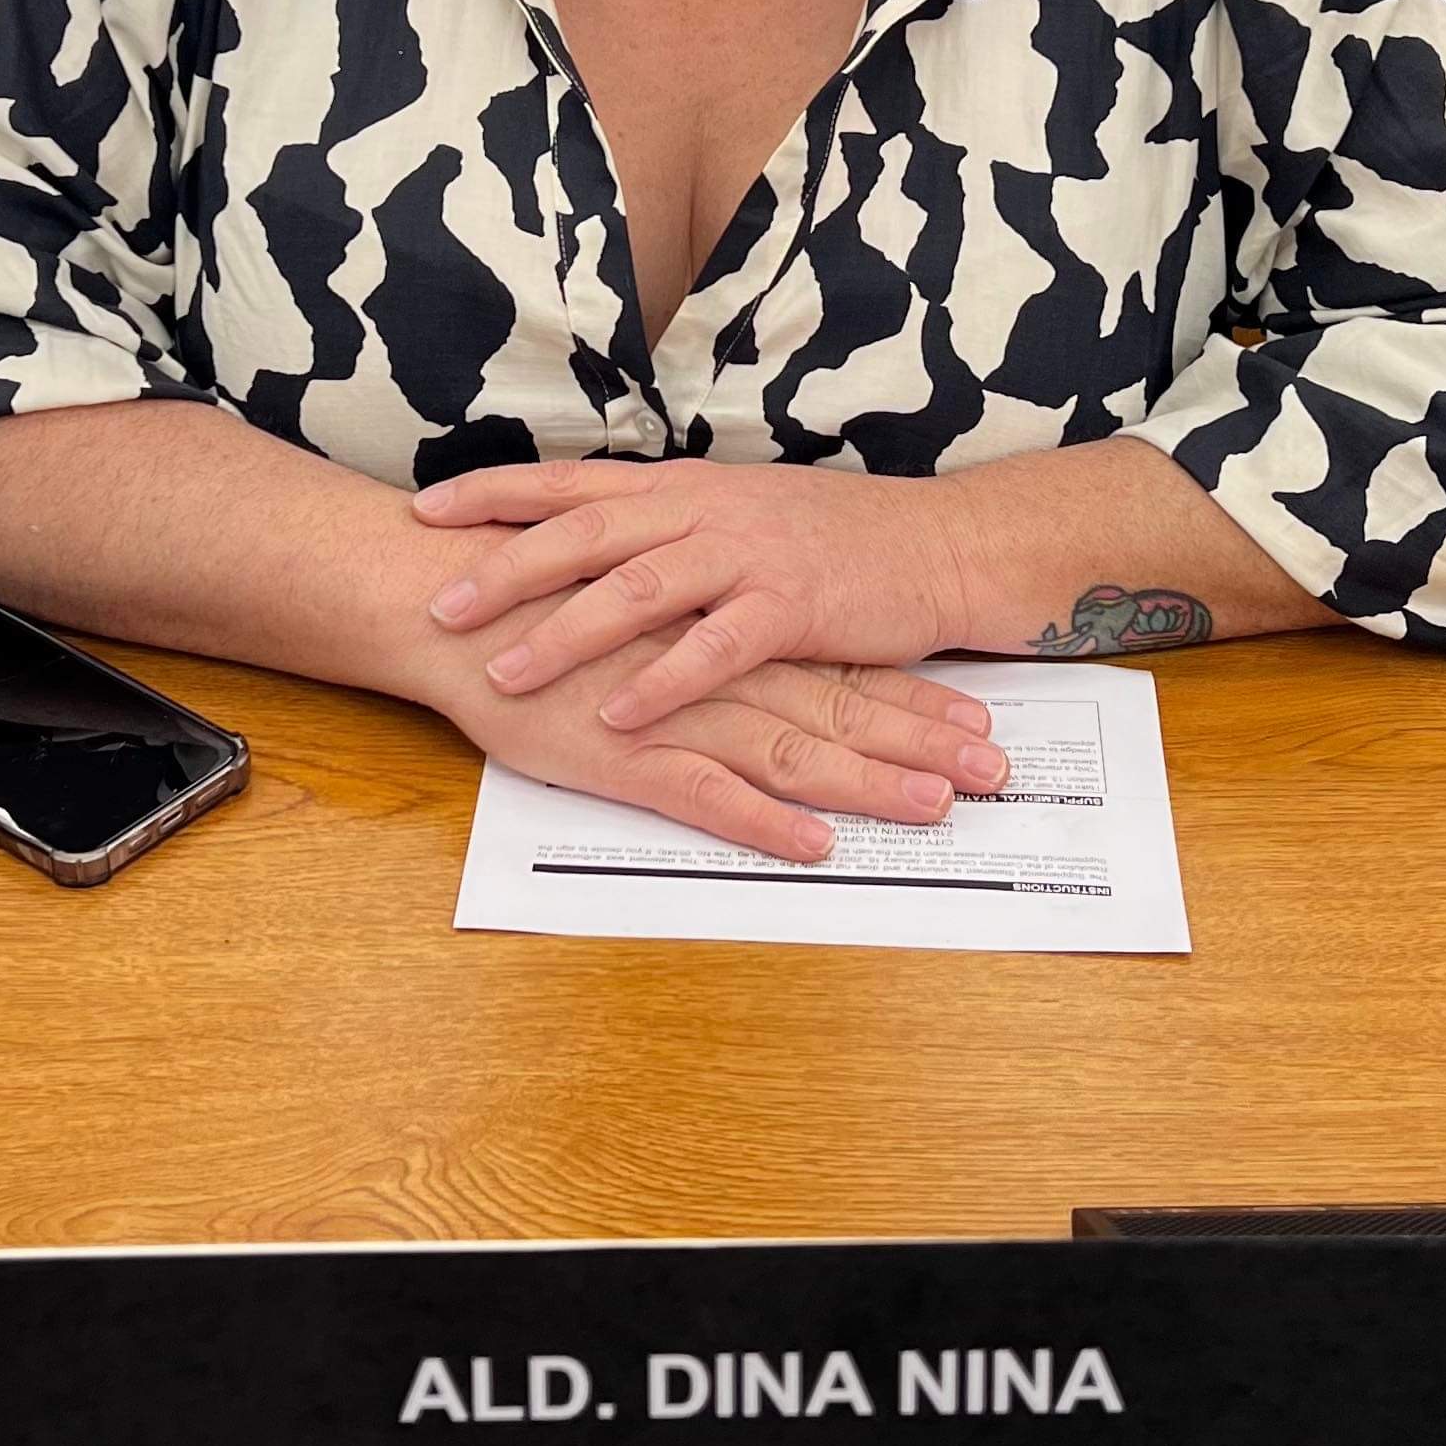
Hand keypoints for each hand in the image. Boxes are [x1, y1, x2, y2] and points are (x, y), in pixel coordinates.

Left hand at [414, 459, 981, 731]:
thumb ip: (666, 525)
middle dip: (504, 567)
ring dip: (564, 632)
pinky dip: (660, 680)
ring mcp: (747, 555)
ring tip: (503, 672)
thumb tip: (589, 537)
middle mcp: (706, 510)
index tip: (425, 510)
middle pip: (586, 531)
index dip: (496, 492)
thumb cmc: (832, 539)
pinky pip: (713, 646)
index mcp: (685, 487)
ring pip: (637, 587)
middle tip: (438, 603)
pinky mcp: (791, 606)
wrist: (934, 547)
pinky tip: (616, 709)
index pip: (573, 481)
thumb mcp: (737, 512)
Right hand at [419, 619, 1005, 867]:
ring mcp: (674, 714)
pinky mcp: (624, 754)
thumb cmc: (540, 602)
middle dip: (923, 741)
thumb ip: (699, 629)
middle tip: (997, 772)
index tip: (981, 720)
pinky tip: (814, 845)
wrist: (449, 600)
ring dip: (869, 781)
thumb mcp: (639, 604)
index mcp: (724, 634)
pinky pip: (707, 793)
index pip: (838, 668)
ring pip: (793, 748)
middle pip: (839, 707)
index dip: (913, 696)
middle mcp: (716, 671)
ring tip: (937, 807)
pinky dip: (765, 821)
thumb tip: (754, 654)